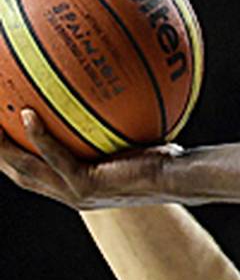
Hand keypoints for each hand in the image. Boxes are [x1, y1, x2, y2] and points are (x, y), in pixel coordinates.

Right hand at [0, 109, 180, 209]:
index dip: (9, 153)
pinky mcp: (88, 186)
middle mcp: (70, 193)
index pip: (31, 171)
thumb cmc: (165, 157)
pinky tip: (28, 114)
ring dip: (4, 145)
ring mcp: (76, 193)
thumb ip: (109, 123)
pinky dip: (40, 137)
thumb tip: (106, 86)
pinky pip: (56, 158)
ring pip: (26, 168)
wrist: (182, 179)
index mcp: (75, 185)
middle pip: (18, 171)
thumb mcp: (131, 139)